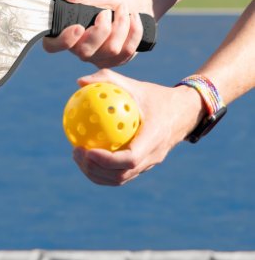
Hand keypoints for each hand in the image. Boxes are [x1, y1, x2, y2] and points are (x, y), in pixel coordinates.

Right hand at [43, 0, 151, 67]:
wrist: (134, 3)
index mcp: (67, 33)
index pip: (52, 46)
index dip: (63, 41)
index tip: (78, 27)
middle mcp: (79, 50)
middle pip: (85, 52)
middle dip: (101, 30)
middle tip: (106, 11)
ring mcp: (98, 58)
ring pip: (111, 50)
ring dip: (121, 25)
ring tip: (123, 9)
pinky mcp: (116, 61)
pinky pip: (127, 51)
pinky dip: (134, 30)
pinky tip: (134, 18)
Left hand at [71, 69, 205, 185]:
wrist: (184, 112)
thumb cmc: (156, 97)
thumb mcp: (135, 85)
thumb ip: (108, 80)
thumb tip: (80, 82)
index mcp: (154, 138)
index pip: (130, 158)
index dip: (107, 160)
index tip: (87, 150)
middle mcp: (153, 156)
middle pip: (121, 175)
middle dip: (94, 169)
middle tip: (76, 152)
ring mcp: (149, 164)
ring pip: (120, 179)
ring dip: (96, 173)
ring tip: (78, 156)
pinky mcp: (144, 166)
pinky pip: (121, 174)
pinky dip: (102, 171)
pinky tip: (86, 155)